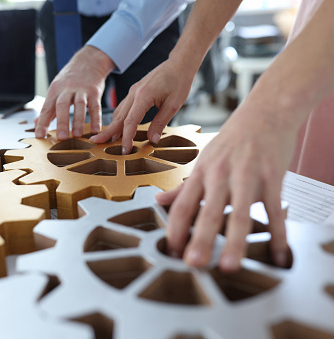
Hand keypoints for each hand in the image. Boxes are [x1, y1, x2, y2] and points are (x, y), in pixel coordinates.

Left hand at [35, 46, 114, 139]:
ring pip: (79, 106)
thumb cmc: (70, 79)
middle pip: (62, 106)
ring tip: (77, 135)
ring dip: (78, 121)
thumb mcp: (56, 89)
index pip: (46, 108)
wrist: (88, 61)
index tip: (39, 136)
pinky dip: (96, 119)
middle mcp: (67, 89)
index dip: (42, 123)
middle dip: (62, 122)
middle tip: (61, 137)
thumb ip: (48, 108)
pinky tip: (95, 130)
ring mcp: (81, 90)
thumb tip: (36, 122)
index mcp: (55, 91)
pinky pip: (95, 106)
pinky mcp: (94, 92)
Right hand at [90, 57, 195, 153]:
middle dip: (108, 132)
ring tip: (106, 139)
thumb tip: (152, 140)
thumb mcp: (173, 105)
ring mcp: (133, 92)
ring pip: (119, 112)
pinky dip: (118, 119)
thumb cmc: (179, 81)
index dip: (126, 138)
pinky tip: (117, 127)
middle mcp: (134, 93)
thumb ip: (160, 122)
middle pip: (118, 117)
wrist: (179, 63)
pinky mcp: (135, 92)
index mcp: (143, 96)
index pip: (130, 122)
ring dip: (112, 126)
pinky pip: (123, 107)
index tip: (125, 150)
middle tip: (96, 143)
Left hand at [155, 101, 295, 271]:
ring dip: (235, 242)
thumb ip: (183, 186)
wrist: (266, 111)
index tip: (171, 251)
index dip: (175, 230)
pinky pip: (274, 210)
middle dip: (200, 239)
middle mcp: (220, 175)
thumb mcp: (203, 160)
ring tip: (229, 265)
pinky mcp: (273, 176)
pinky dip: (278, 234)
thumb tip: (158, 200)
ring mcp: (247, 175)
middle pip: (207, 212)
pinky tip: (278, 254)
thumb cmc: (232, 139)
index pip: (182, 205)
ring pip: (239, 213)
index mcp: (202, 173)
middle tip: (193, 264)